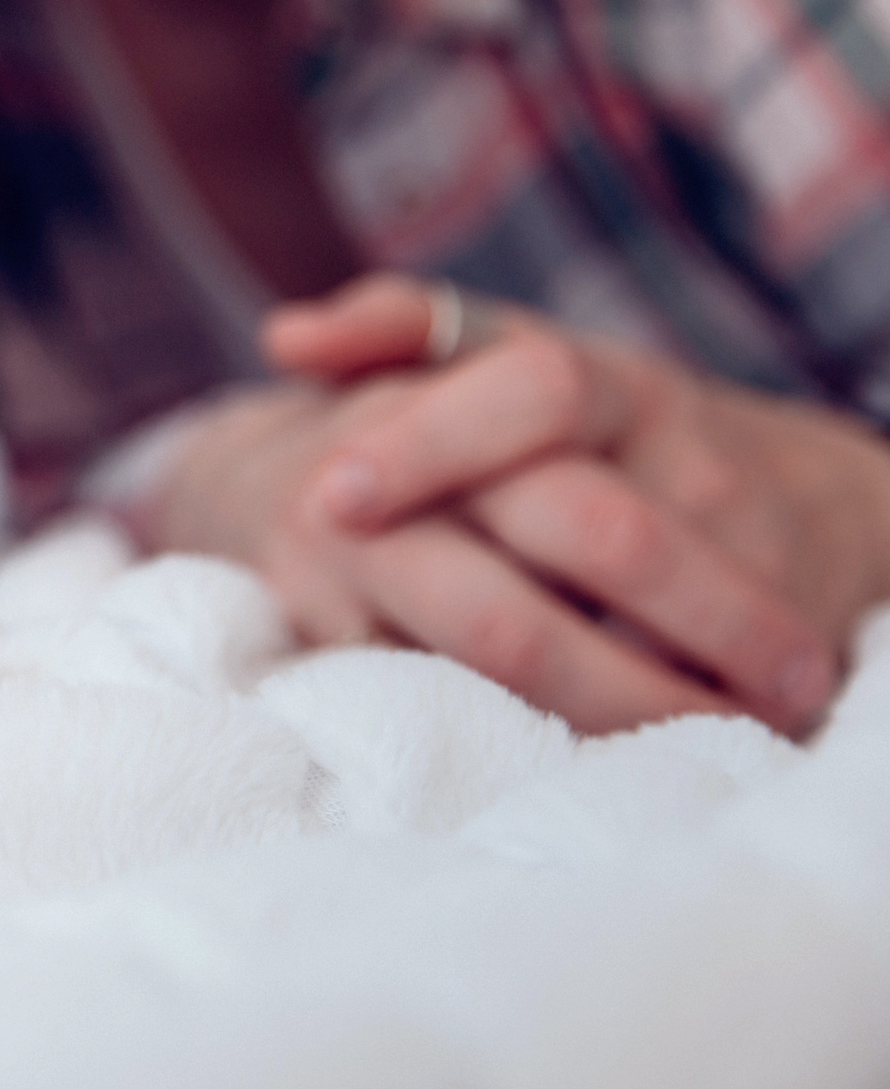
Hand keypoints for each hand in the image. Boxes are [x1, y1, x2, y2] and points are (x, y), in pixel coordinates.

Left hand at [247, 274, 889, 733]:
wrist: (802, 493)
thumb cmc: (589, 428)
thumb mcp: (513, 356)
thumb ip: (401, 329)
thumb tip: (286, 339)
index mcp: (605, 389)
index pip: (533, 392)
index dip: (432, 443)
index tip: (332, 496)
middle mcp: (687, 461)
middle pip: (611, 537)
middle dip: (508, 617)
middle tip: (407, 662)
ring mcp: (753, 549)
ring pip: (664, 634)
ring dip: (583, 691)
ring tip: (461, 728)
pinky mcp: (791, 636)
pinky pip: (710, 691)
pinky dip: (638, 726)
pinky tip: (570, 759)